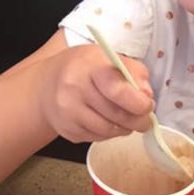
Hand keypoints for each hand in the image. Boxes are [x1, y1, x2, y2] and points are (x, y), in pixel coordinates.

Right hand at [38, 45, 153, 142]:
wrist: (46, 85)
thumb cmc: (82, 68)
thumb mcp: (107, 56)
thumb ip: (132, 71)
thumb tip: (146, 95)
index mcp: (89, 66)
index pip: (116, 88)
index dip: (137, 101)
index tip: (147, 104)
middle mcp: (75, 89)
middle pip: (116, 114)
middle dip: (138, 119)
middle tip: (145, 117)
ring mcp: (69, 113)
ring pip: (109, 130)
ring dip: (125, 127)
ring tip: (126, 117)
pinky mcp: (68, 131)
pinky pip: (98, 138)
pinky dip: (109, 132)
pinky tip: (107, 120)